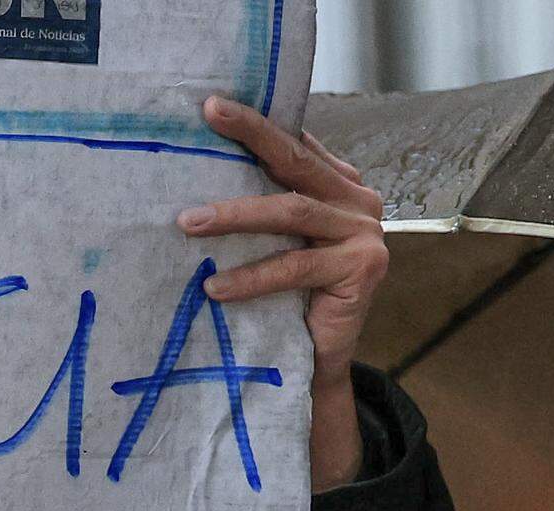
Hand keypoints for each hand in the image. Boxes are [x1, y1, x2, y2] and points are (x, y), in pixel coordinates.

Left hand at [182, 98, 387, 490]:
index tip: (211, 106)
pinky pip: (296, 266)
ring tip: (188, 223)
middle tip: (208, 119)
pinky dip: (251, 276)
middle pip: (296, 163)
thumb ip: (260, 206)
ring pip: (292, 212)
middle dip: (251, 136)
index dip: (256, 125)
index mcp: (338, 184)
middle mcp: (358, 200)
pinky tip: (215, 288)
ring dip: (236, 214)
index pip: (295, 146)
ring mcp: (365, 232)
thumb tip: (196, 169)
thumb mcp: (273, 242)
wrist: (317, 361)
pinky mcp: (364, 268)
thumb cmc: (287, 297)